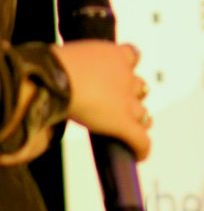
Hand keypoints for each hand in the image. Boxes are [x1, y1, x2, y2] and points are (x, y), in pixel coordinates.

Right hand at [59, 41, 151, 159]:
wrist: (53, 79)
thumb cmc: (52, 66)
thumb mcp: (68, 58)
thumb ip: (77, 67)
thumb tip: (62, 76)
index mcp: (112, 54)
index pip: (132, 55)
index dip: (128, 65)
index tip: (121, 70)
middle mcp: (125, 76)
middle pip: (140, 87)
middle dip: (133, 95)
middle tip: (117, 103)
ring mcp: (126, 101)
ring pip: (143, 114)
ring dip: (138, 121)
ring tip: (131, 128)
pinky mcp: (124, 123)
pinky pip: (141, 140)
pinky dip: (141, 149)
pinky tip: (137, 155)